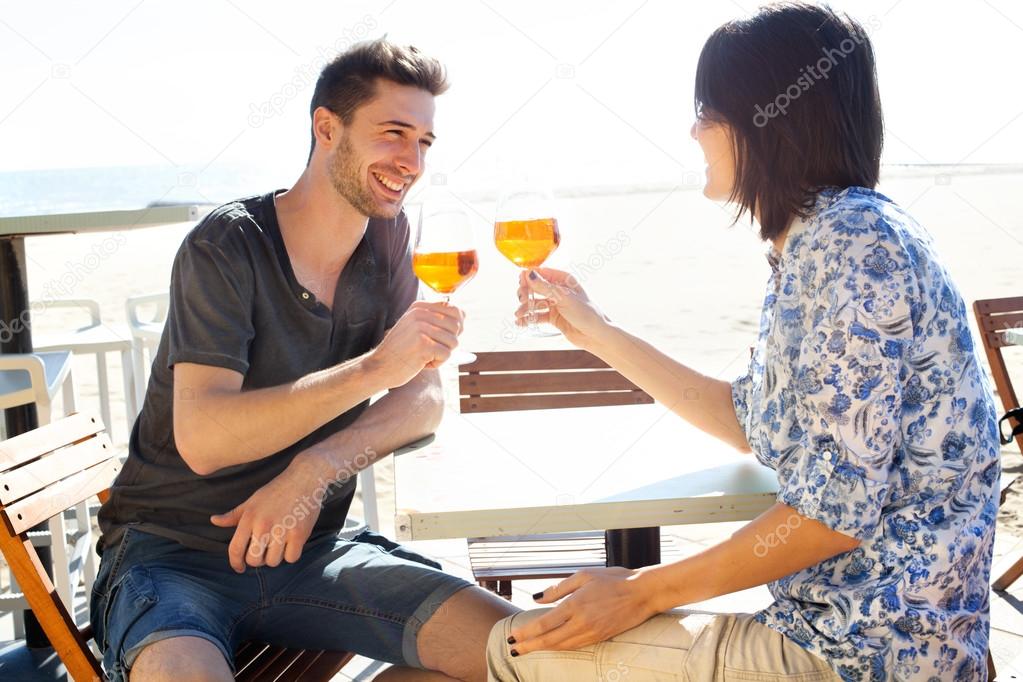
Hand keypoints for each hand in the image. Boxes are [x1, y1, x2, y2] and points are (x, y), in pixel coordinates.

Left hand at [210, 453, 324, 571]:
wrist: (304, 479)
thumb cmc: (276, 490)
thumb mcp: (252, 501)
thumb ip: (233, 515)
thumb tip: (214, 520)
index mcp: (249, 518)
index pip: (235, 549)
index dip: (235, 563)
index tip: (239, 567)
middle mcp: (263, 525)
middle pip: (254, 560)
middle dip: (258, 560)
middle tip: (264, 551)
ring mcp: (282, 530)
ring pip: (273, 561)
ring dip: (275, 557)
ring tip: (278, 545)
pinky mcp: (299, 534)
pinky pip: (291, 558)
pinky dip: (290, 554)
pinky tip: (291, 544)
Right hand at [369, 301, 464, 387]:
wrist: (379, 367)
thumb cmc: (401, 351)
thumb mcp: (416, 327)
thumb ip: (436, 319)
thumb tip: (464, 314)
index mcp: (419, 307)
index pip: (455, 310)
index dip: (456, 326)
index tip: (442, 337)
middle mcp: (420, 314)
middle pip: (457, 327)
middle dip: (448, 343)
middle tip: (431, 350)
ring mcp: (421, 328)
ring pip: (454, 342)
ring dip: (442, 354)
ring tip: (424, 356)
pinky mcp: (423, 345)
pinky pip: (446, 355)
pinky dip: (437, 364)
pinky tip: (421, 363)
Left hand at [507, 566, 661, 654]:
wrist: (643, 593)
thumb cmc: (614, 580)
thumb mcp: (584, 576)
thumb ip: (559, 588)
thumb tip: (538, 598)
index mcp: (576, 605)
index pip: (544, 624)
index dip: (527, 632)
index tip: (513, 636)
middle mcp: (582, 623)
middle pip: (549, 640)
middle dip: (529, 646)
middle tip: (513, 650)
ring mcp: (592, 632)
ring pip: (562, 646)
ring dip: (543, 649)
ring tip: (528, 650)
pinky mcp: (601, 638)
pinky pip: (575, 646)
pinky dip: (560, 648)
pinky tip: (552, 646)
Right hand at [516, 268, 611, 347]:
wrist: (596, 336)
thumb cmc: (586, 313)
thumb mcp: (564, 298)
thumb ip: (545, 287)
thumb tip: (528, 274)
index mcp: (564, 280)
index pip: (542, 273)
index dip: (529, 276)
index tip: (520, 282)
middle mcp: (559, 290)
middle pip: (535, 287)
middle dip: (526, 293)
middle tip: (522, 300)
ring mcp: (555, 304)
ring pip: (535, 302)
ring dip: (525, 307)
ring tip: (519, 315)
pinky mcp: (553, 318)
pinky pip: (537, 316)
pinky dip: (528, 318)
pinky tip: (520, 323)